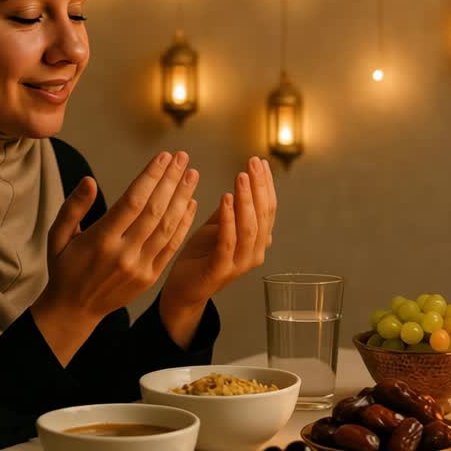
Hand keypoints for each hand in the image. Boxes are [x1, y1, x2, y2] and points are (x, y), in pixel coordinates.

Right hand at [33, 151, 199, 363]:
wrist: (75, 310)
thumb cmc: (65, 267)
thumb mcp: (58, 236)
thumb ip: (73, 207)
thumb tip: (89, 180)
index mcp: (100, 240)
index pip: (132, 201)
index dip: (150, 177)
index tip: (163, 156)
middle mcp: (123, 254)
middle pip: (154, 210)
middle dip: (171, 181)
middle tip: (182, 157)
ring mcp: (140, 267)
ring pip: (167, 227)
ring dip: (183, 198)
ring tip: (192, 174)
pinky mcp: (151, 276)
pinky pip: (172, 246)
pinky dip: (184, 223)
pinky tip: (191, 203)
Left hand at [159, 156, 276, 333]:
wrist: (182, 289)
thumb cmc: (200, 255)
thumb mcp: (218, 226)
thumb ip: (233, 208)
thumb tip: (246, 180)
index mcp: (257, 241)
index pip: (268, 208)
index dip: (266, 184)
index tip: (259, 161)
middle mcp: (255, 253)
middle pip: (263, 215)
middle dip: (259, 186)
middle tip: (252, 162)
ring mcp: (240, 264)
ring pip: (250, 228)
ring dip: (246, 200)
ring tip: (240, 176)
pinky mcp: (221, 270)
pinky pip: (228, 242)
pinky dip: (228, 219)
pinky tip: (225, 199)